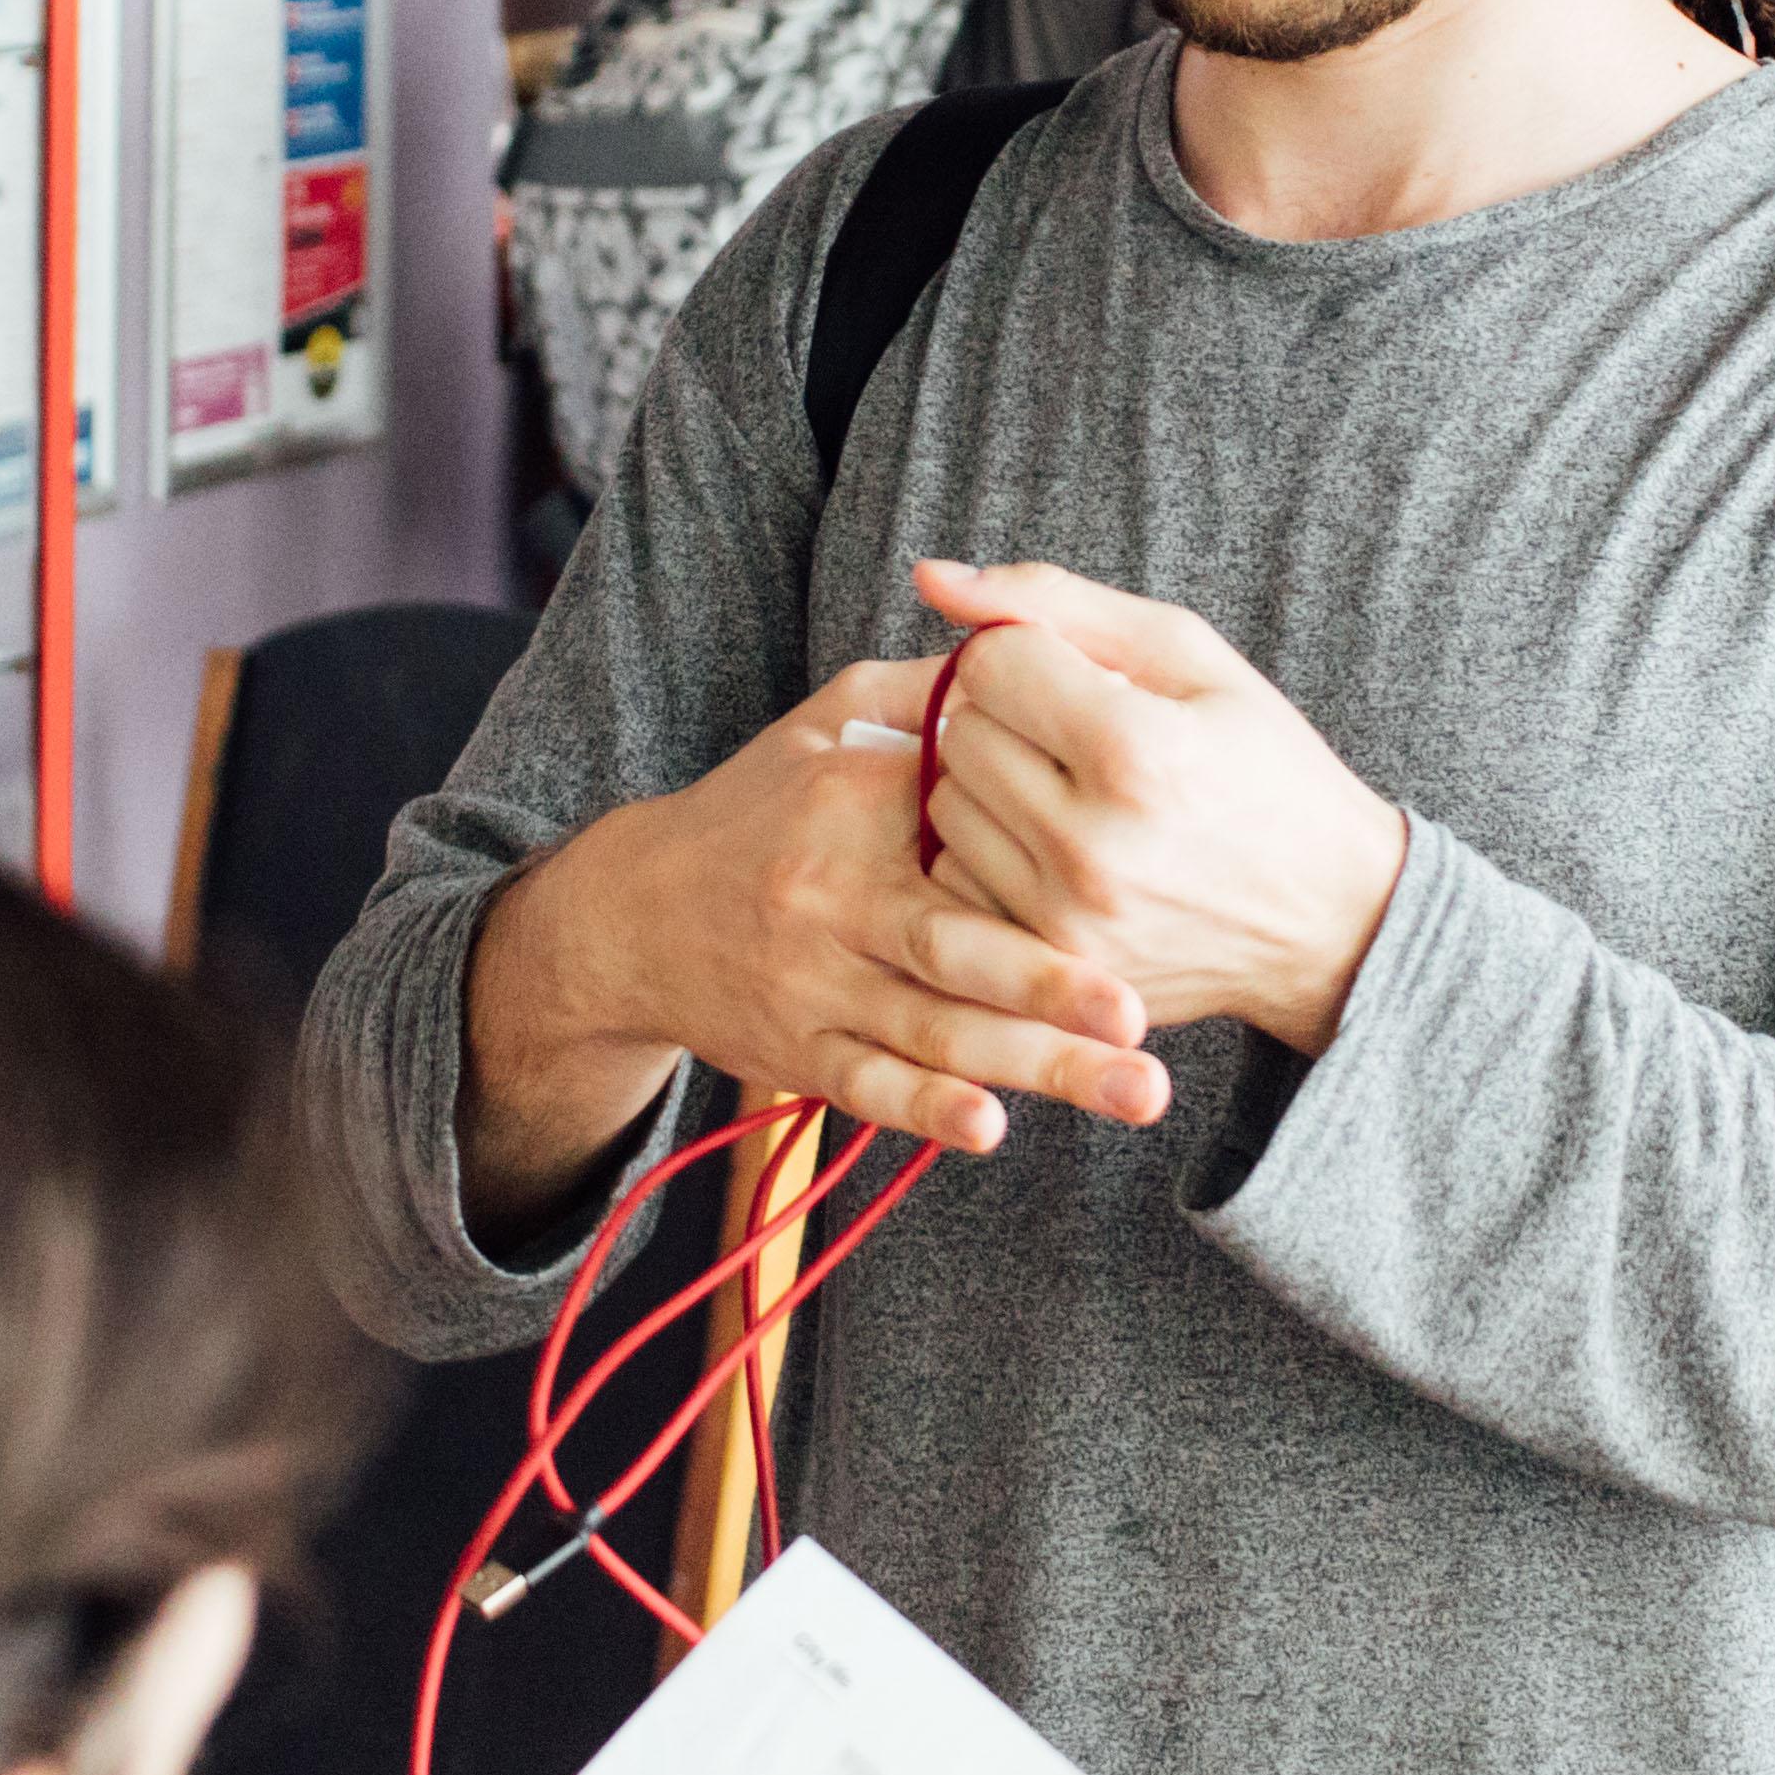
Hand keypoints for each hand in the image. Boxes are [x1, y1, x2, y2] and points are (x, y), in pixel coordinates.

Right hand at [465, 662, 1168, 1203]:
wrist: (634, 912)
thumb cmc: (764, 804)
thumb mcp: (833, 717)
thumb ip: (932, 688)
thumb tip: (1033, 647)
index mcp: (850, 802)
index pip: (960, 823)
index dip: (1044, 848)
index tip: (1137, 868)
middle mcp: (828, 897)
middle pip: (953, 947)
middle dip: (1051, 987)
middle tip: (1140, 1019)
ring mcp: (810, 982)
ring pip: (927, 1030)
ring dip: (1030, 1064)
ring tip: (1131, 1090)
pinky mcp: (794, 1049)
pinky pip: (865, 1085)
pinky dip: (924, 1112)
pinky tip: (991, 1127)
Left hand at [904, 558, 1417, 1057]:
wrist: (1330, 917)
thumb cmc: (1262, 765)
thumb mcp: (1188, 655)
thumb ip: (1054, 602)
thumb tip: (931, 577)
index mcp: (1138, 749)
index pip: (991, 662)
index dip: (1027, 653)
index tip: (1076, 677)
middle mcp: (1092, 843)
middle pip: (959, 732)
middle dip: (1005, 716)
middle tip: (1074, 735)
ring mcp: (1066, 916)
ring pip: (945, 805)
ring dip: (990, 785)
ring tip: (1068, 790)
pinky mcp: (1051, 965)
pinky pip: (956, 880)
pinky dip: (992, 854)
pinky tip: (1055, 848)